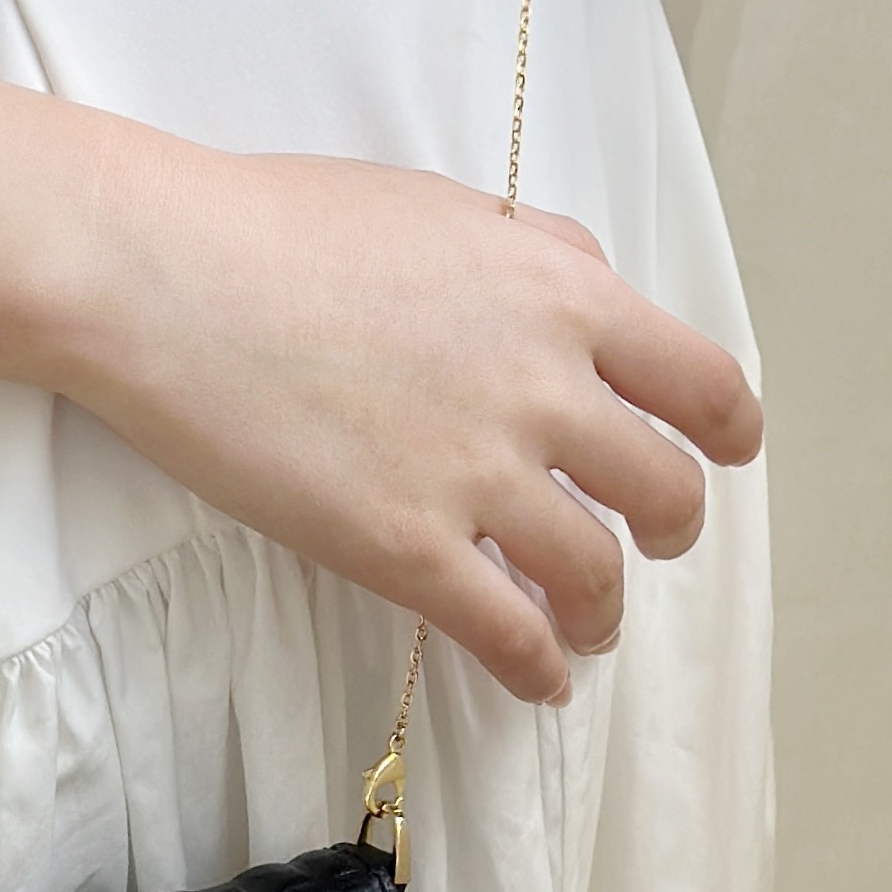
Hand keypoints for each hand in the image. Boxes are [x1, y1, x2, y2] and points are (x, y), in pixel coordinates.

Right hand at [73, 145, 762, 705]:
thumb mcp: (440, 207)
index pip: (701, 383)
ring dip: (602, 613)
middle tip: (643, 547)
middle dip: (667, 532)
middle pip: (665, 491)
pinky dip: (537, 671)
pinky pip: (506, 635)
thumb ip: (535, 252)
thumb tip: (588, 292)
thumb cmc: (280, 226)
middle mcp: (542, 388)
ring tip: (583, 627)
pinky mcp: (402, 548)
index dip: (726, 435)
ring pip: (596, 576)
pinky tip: (537, 684)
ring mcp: (475, 474)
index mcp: (561, 294)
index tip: (720, 458)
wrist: (166, 276)